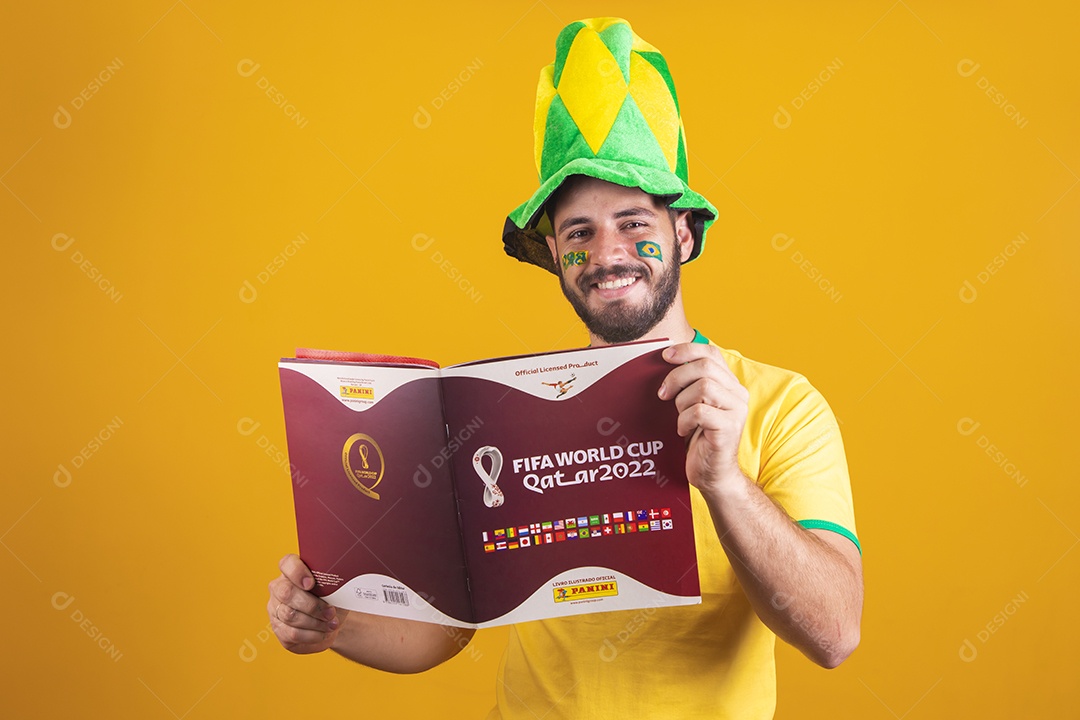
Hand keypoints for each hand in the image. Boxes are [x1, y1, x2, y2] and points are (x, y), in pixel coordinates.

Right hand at [268, 554, 348, 653]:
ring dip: (315, 622)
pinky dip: (311, 635)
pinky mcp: (278, 628)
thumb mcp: (334, 587)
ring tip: (331, 624)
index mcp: (292, 571)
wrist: (330, 622)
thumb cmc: (332, 599)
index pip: (287, 563)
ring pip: (289, 615)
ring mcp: (275, 608)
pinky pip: (292, 633)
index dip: (297, 572)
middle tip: (331, 612)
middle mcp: (279, 588)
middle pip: (286, 593)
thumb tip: (344, 578)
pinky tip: (323, 633)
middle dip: (312, 605)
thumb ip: (332, 580)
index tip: (311, 583)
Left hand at [658, 342, 748, 492]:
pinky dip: (684, 420)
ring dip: (682, 402)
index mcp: (730, 385)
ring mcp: (736, 411)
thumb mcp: (692, 405)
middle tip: (662, 394)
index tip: (665, 356)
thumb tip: (665, 361)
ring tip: (680, 418)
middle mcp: (738, 394)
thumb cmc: (698, 439)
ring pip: (703, 387)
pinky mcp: (729, 428)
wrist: (711, 474)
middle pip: (705, 367)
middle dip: (677, 377)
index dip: (688, 350)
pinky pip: (700, 412)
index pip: (712, 353)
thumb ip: (688, 384)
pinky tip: (683, 431)